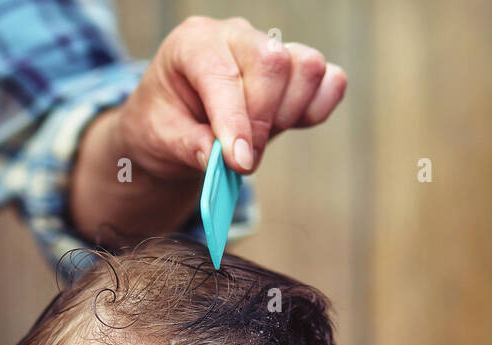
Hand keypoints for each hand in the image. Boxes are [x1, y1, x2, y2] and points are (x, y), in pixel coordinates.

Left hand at [116, 16, 346, 180]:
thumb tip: (226, 161)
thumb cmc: (164, 125)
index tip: (239, 162)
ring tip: (258, 139)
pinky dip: (317, 108)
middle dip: (263, 120)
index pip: (223, 74)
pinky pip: (330, 81)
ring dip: (288, 114)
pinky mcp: (297, 70)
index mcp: (192, 43)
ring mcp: (270, 48)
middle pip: (273, 62)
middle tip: (243, 159)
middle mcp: (234, 36)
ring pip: (305, 68)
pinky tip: (289, 125)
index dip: (235, 121)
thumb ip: (192, 147)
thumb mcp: (161, 139)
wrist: (173, 125)